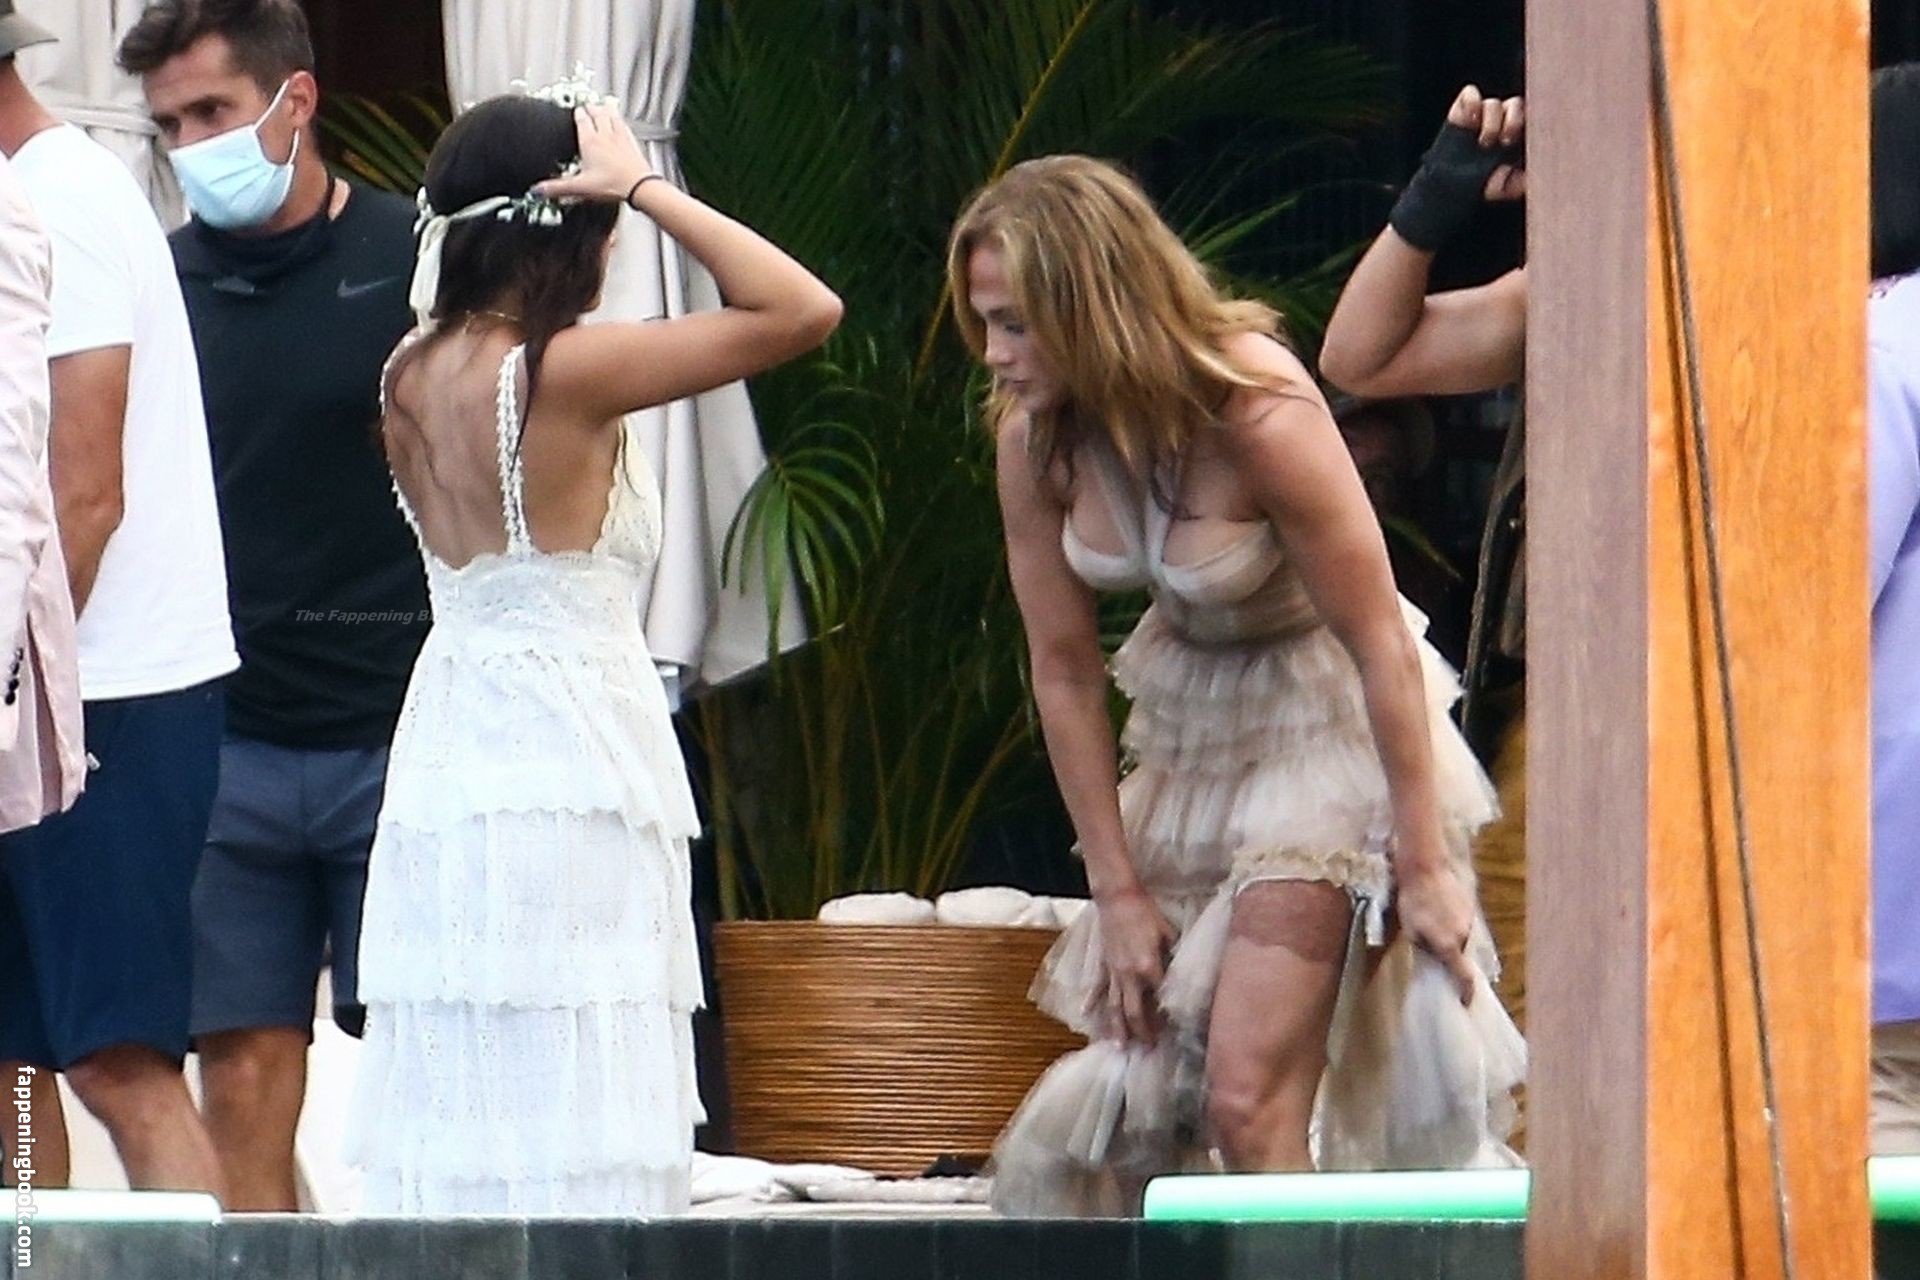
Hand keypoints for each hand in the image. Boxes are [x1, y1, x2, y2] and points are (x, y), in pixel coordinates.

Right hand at [534, 104, 654, 203]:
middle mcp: (605, 136)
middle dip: (591, 108)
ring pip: (612, 116)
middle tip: (587, 104)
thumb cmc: (613, 185)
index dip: (578, 114)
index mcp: (590, 142)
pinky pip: (625, 126)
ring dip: (606, 109)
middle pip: (597, 114)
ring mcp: (621, 138)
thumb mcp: (580, 187)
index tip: (576, 110)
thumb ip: (558, 187)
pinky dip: (620, 121)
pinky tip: (622, 123)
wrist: (639, 187)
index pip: (582, 120)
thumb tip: (539, 190)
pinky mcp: (633, 143)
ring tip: (604, 104)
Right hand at [1092, 887, 1176, 1045]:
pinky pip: (1097, 988)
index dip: (1167, 1015)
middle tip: (1149, 1048)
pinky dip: (1092, 1002)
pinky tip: (1086, 1015)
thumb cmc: (1145, 912)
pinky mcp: (1103, 965)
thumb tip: (1180, 975)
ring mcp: (1113, 972)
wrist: (1117, 897)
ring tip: (1120, 1048)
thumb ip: (1173, 957)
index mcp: (1148, 966)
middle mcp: (1129, 975)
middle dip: (1142, 1032)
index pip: (1160, 998)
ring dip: (1117, 1028)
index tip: (1175, 1029)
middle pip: (1134, 1011)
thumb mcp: (1168, 934)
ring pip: (1114, 1006)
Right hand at [1388, 83, 1525, 250]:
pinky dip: (1471, 102)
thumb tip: (1538, 176)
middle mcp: (1502, 121)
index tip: (1517, 141)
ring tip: (1482, 142)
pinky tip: (1470, 121)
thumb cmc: (1479, 185)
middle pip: (1517, 105)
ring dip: (1490, 121)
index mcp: (1517, 136)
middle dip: (1512, 121)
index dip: (1527, 125)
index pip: (1532, 118)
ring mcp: (1482, 115)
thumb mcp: (1505, 188)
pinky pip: (1470, 93)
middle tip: (1502, 141)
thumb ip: (1522, 181)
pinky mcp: (1462, 109)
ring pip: (1494, 103)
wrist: (1447, 186)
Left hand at [1394, 860, 1478, 1006]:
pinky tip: (1438, 908)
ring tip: (1432, 922)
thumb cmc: (1412, 901)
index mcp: (1449, 945)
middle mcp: (1464, 935)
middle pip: (1460, 954)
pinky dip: (1453, 921)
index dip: (1466, 992)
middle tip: (1434, 948)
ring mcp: (1469, 919)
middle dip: (1450, 955)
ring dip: (1450, 936)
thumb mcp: (1411, 931)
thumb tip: (1434, 956)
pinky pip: (1462, 921)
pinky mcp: (1470, 905)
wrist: (1426, 868)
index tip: (1466, 1003)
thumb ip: (1425, 948)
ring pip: (1461, 937)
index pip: (1463, 976)